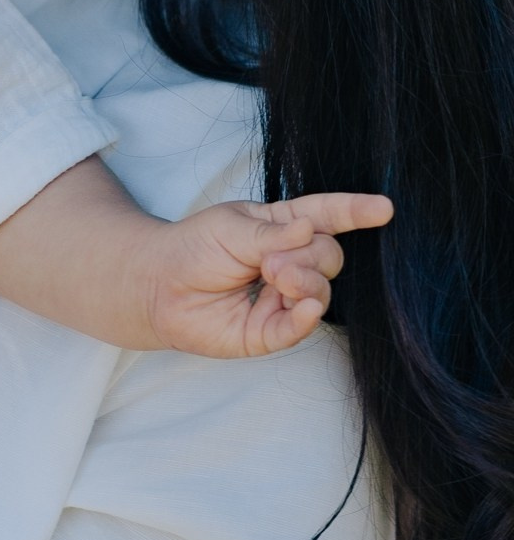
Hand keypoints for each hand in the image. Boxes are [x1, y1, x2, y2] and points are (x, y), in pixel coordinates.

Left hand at [143, 190, 393, 356]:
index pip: (329, 216)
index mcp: (283, 228)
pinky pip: (301, 326)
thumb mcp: (230, 228)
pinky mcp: (269, 331)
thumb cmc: (192, 248)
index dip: (356, 212)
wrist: (156, 286)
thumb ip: (271, 233)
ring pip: (322, 290)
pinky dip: (307, 315)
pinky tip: (303, 304)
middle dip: (310, 256)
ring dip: (304, 280)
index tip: (385, 208)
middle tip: (270, 260)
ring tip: (271, 275)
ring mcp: (282, 298)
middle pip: (331, 256)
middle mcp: (290, 263)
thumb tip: (310, 230)